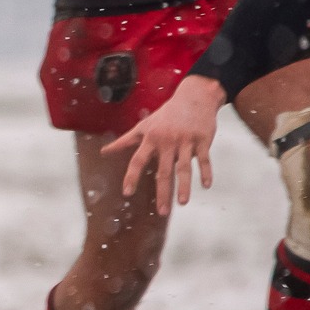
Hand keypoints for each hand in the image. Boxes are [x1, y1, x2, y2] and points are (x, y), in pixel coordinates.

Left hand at [103, 75, 226, 215]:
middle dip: (163, 192)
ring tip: (183, 203)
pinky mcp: (203, 140)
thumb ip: (124, 141)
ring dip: (184, 186)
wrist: (194, 97)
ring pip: (184, 168)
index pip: (138, 160)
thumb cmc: (166, 114)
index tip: (127, 193)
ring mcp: (186, 141)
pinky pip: (204, 159)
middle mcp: (167, 141)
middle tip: (161, 212)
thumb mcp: (143, 126)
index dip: (132, 177)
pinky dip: (206, 172)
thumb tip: (103, 152)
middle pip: (163, 171)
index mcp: (151, 138)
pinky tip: (206, 186)